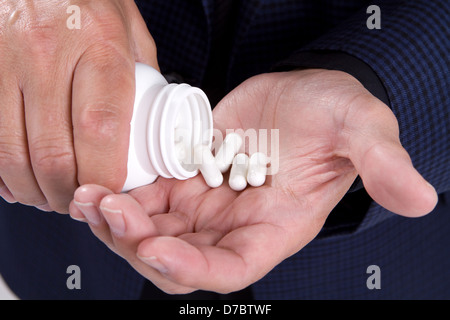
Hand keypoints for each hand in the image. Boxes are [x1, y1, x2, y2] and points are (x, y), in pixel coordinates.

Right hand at [0, 0, 157, 212]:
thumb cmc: (87, 0)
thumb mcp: (129, 29)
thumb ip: (144, 78)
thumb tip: (153, 124)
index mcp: (98, 45)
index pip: (100, 129)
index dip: (103, 175)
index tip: (108, 191)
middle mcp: (46, 53)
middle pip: (53, 153)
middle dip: (66, 194)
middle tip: (79, 200)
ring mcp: (4, 60)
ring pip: (11, 155)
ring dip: (33, 190)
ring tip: (50, 194)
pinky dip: (2, 173)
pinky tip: (18, 178)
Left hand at [70, 69, 436, 293]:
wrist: (303, 95)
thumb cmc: (334, 115)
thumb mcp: (360, 129)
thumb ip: (382, 163)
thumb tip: (422, 197)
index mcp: (275, 229)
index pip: (230, 269)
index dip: (194, 269)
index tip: (159, 248)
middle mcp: (235, 226)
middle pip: (177, 261)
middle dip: (138, 246)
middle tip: (109, 210)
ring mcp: (207, 205)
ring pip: (152, 235)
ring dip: (116, 224)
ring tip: (89, 197)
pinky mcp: (186, 178)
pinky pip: (146, 201)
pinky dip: (119, 198)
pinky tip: (96, 182)